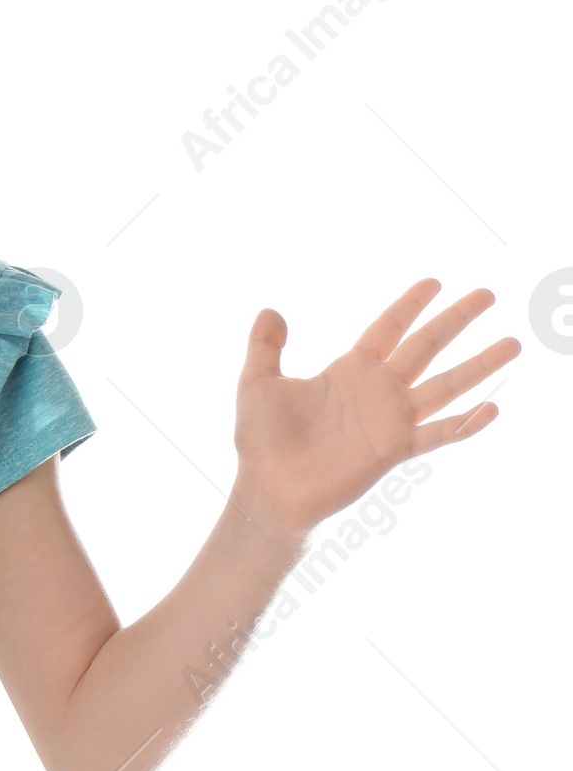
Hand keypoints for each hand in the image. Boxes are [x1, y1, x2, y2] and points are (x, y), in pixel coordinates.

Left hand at [233, 279, 519, 536]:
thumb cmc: (260, 441)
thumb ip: (265, 346)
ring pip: (445, 385)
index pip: (388, 329)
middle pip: (426, 346)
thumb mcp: (257, 383)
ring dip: (479, 365)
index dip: (410, 305)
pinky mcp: (393, 450)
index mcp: (349, 371)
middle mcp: (377, 390)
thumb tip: (271, 311)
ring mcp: (390, 420)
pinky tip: (492, 408)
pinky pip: (437, 434)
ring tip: (513, 344)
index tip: (434, 282)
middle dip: (456, 320)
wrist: (268, 489)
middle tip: (488, 294)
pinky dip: (465, 424)